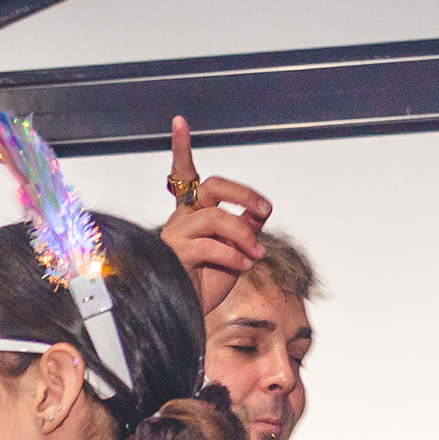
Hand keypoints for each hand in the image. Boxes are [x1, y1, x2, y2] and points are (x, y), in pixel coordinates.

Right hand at [158, 124, 268, 311]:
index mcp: (191, 214)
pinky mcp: (175, 255)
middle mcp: (180, 219)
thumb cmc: (205, 286)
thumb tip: (258, 212)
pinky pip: (212, 246)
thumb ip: (245, 228)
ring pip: (216, 217)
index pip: (184, 175)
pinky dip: (234, 255)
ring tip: (256, 254)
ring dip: (243, 235)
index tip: (179, 121)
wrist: (186, 317)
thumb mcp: (235, 252)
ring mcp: (174, 235)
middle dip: (242, 194)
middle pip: (210, 186)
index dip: (180, 148)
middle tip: (264, 211)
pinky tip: (243, 265)